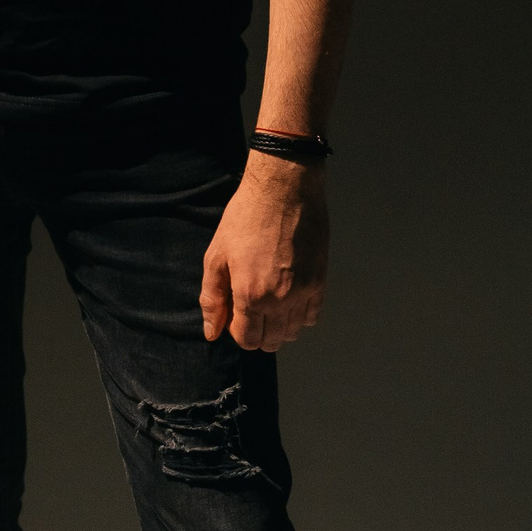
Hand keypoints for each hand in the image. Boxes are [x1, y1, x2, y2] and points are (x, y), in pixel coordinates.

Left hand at [199, 154, 329, 351]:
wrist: (284, 189)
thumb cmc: (246, 217)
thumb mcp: (216, 256)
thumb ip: (212, 299)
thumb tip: (211, 332)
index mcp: (250, 295)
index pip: (247, 339)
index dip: (237, 331)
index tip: (234, 313)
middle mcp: (280, 300)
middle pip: (271, 341)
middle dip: (257, 332)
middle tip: (250, 308)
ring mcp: (303, 292)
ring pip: (293, 332)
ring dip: (279, 326)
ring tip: (270, 303)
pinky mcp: (320, 280)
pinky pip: (313, 315)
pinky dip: (300, 315)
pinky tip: (289, 297)